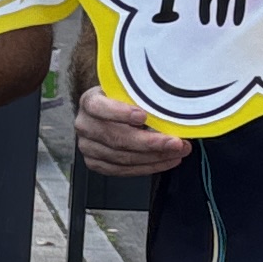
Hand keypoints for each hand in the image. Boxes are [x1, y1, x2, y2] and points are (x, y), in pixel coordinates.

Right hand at [74, 88, 191, 176]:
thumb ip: (139, 98)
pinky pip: (123, 170)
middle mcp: (85, 126)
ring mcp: (88, 147)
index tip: (143, 116)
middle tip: (175, 142)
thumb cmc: (121, 100)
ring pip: (123, 158)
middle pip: (116, 138)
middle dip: (150, 143)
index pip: (98, 107)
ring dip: (155, 157)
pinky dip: (148, 167)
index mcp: (89, 102)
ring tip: (177, 152)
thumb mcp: (127, 91)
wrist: (108, 113)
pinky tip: (165, 161)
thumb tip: (169, 109)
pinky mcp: (95, 163)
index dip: (120, 113)